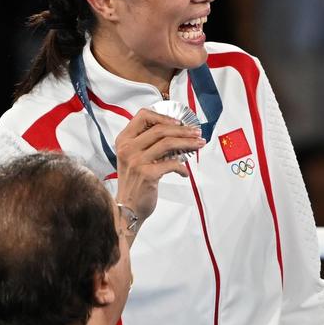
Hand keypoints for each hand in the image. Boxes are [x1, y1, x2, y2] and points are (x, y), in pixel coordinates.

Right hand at [114, 109, 205, 227]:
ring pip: (168, 143)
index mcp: (124, 140)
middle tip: (197, 132)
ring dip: (188, 142)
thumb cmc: (134, 182)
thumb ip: (148, 144)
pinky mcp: (147, 174)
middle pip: (160, 129)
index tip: (179, 122)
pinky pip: (172, 164)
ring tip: (199, 144)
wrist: (127, 208)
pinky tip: (185, 172)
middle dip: (183, 130)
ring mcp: (137, 161)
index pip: (143, 116)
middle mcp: (128, 148)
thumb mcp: (134, 158)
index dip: (163, 116)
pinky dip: (182, 167)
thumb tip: (177, 132)